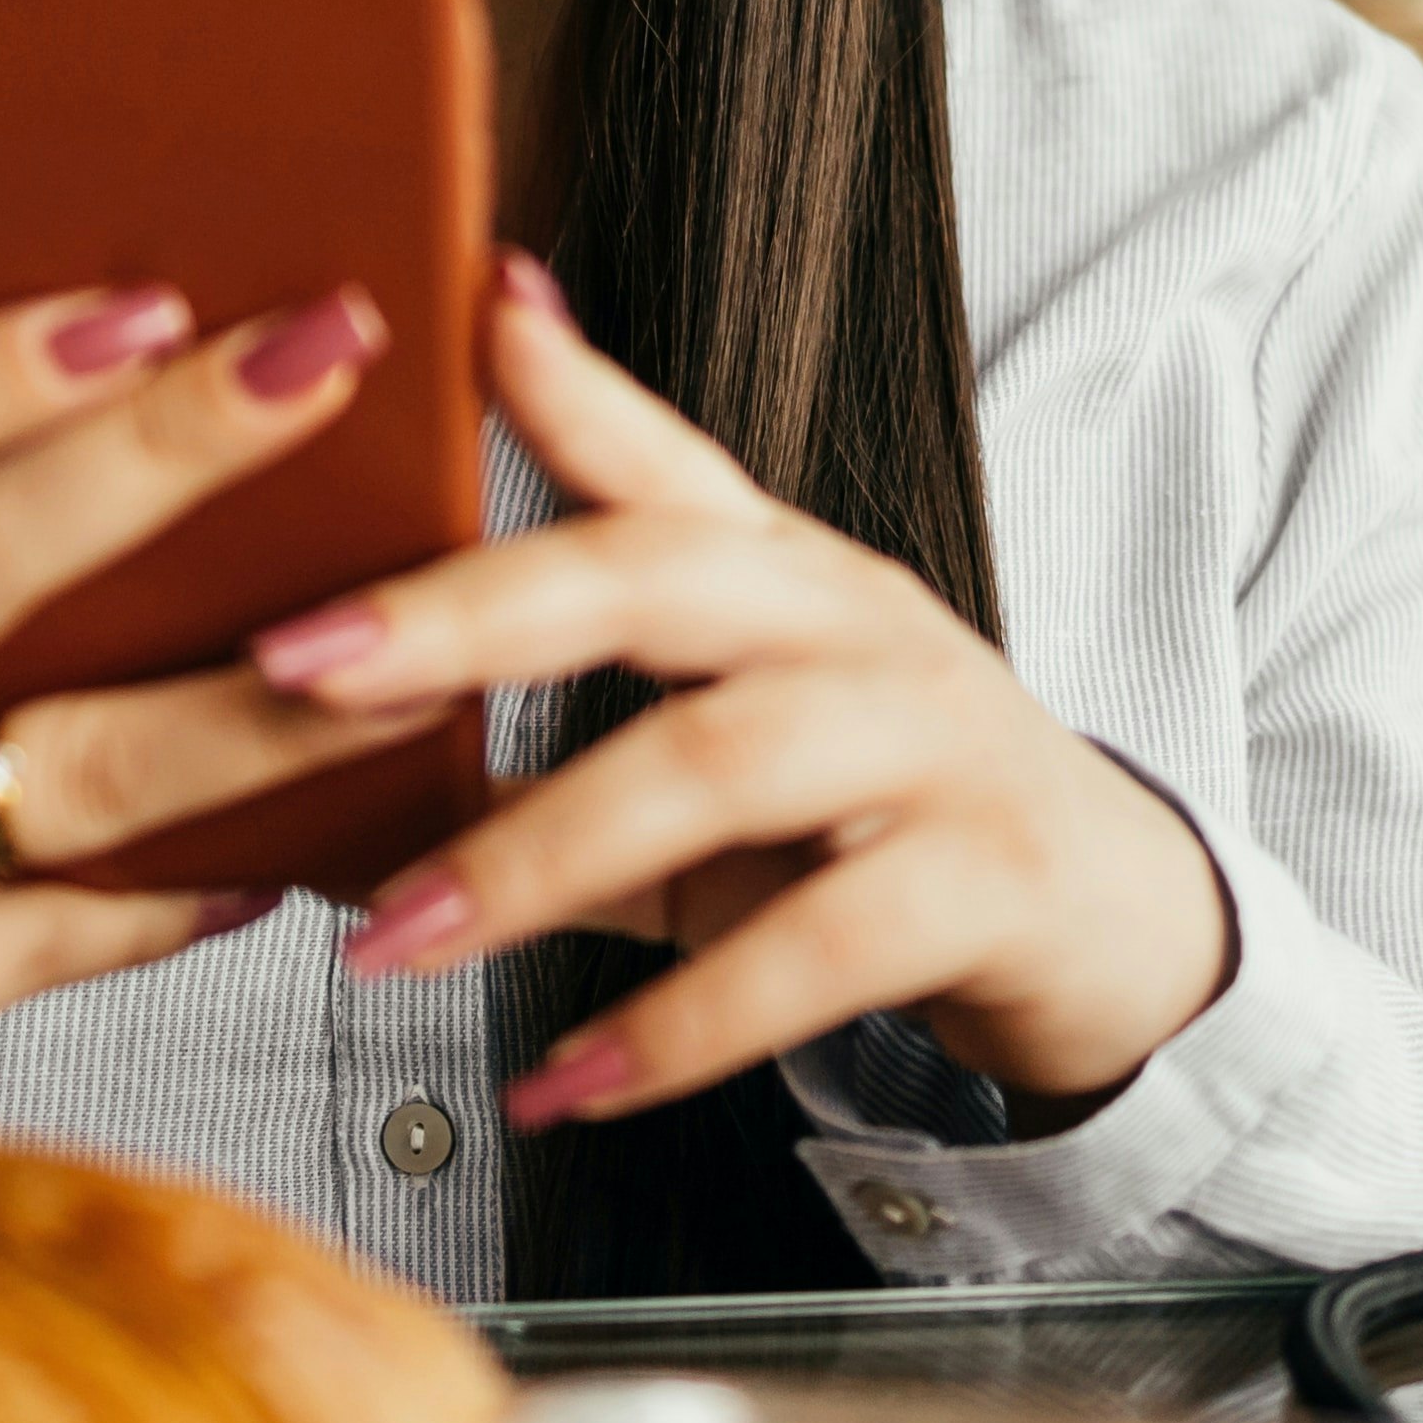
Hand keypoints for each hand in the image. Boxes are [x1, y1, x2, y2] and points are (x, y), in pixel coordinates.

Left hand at [253, 257, 1234, 1137]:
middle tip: (302, 670)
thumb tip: (331, 705)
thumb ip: (555, 696)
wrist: (1121, 928)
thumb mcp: (724, 729)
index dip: (541, 394)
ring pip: (720, 765)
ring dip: (536, 856)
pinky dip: (677, 1026)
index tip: (403, 343)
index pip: (652, 463)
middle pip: (660, 577)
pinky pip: (817, 949)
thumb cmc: (886, 817)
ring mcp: (935, 746)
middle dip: (468, 615)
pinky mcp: (988, 884)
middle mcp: (860, 628)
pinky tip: (566, 1079)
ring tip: (398, 936)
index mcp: (787, 573)